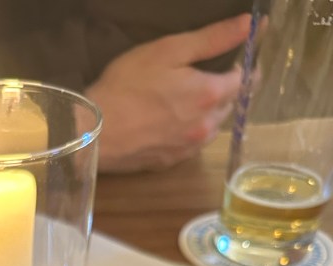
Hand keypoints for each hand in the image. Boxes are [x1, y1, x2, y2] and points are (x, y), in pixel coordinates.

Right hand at [86, 14, 251, 172]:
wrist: (95, 132)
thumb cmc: (127, 85)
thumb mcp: (168, 50)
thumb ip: (212, 39)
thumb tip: (249, 25)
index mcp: (210, 94)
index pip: (246, 80)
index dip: (245, 66)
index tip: (238, 58)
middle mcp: (206, 125)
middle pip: (231, 104)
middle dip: (225, 89)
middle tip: (205, 76)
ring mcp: (190, 147)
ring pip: (213, 126)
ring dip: (209, 112)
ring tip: (188, 100)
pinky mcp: (172, 161)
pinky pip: (194, 144)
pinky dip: (192, 130)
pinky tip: (173, 122)